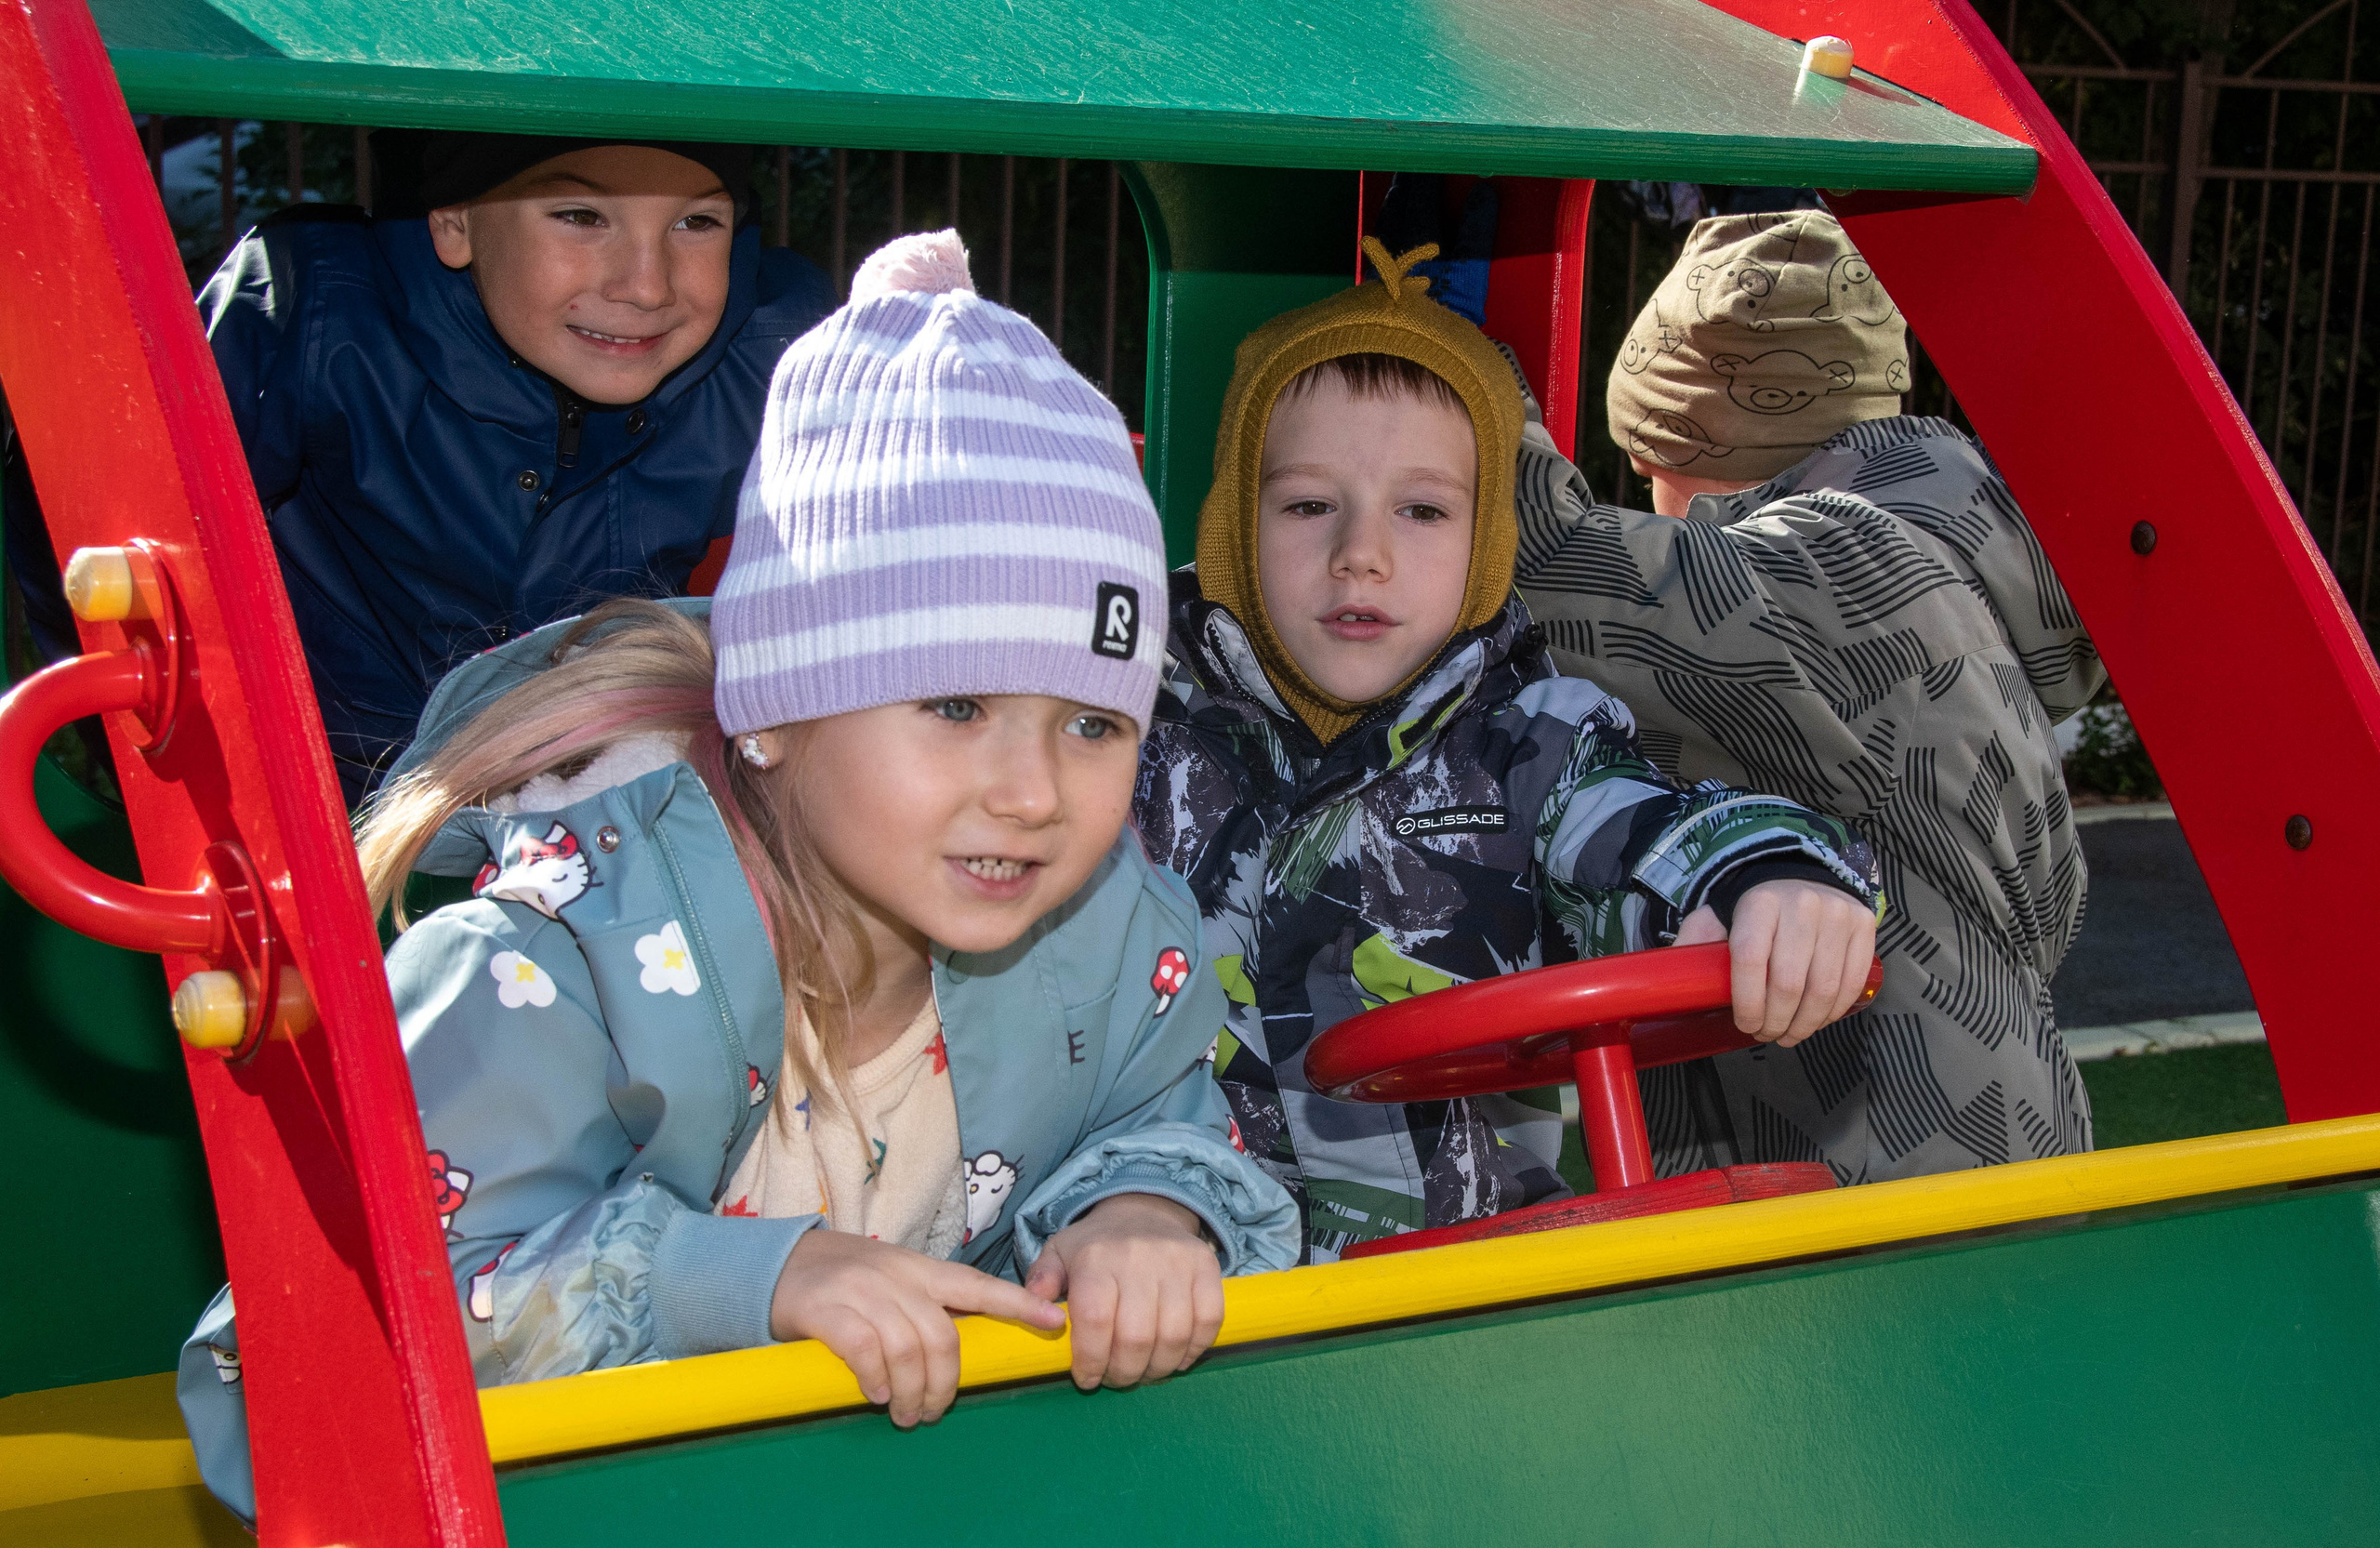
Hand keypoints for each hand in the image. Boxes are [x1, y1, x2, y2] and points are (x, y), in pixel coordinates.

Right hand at [770, 1228, 1064, 1427]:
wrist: (781, 1263)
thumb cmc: (850, 1281)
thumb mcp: (897, 1281)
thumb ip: (930, 1306)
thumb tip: (971, 1349)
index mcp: (923, 1270)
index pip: (979, 1286)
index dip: (1019, 1305)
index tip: (1056, 1322)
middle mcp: (898, 1277)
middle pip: (943, 1335)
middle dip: (946, 1384)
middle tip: (934, 1411)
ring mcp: (861, 1290)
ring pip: (907, 1348)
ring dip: (912, 1392)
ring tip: (906, 1413)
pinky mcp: (825, 1308)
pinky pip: (863, 1349)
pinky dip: (876, 1378)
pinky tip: (878, 1394)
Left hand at [1023, 1193, 1223, 1391]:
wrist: (1142, 1211)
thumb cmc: (1096, 1246)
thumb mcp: (1058, 1255)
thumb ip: (1041, 1282)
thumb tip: (1034, 1308)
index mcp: (1096, 1259)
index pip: (1095, 1320)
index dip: (1091, 1360)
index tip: (1087, 1377)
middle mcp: (1138, 1258)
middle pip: (1136, 1337)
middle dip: (1124, 1372)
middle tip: (1116, 1378)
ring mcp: (1177, 1262)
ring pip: (1174, 1335)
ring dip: (1158, 1368)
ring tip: (1144, 1372)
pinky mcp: (1207, 1267)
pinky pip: (1209, 1320)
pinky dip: (1194, 1349)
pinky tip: (1176, 1356)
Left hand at [1675, 878, 1875, 1048]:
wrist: (1800, 875)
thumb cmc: (1750, 909)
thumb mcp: (1715, 917)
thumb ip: (1693, 946)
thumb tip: (1660, 985)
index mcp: (1758, 903)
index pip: (1749, 960)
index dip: (1746, 1002)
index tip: (1744, 1024)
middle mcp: (1801, 904)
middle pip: (1788, 983)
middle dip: (1774, 1021)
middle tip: (1765, 1034)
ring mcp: (1837, 914)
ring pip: (1823, 989)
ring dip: (1805, 1025)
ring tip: (1789, 1034)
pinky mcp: (1864, 926)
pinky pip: (1851, 982)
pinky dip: (1833, 1011)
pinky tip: (1816, 1020)